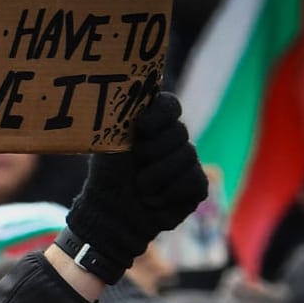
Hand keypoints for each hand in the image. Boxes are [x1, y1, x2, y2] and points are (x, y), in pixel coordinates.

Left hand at [65, 92, 208, 273]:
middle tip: (134, 168)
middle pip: (178, 132)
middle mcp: (174, 142)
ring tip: (140, 189)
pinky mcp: (196, 188)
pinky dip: (167, 195)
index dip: (160, 115)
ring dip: (154, 179)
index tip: (141, 127)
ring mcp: (188, 164)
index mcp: (153, 127)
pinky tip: (154, 202)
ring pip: (185, 158)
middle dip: (150, 154)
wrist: (109, 215)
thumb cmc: (107, 178)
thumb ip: (124, 117)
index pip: (169, 105)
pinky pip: (193, 182)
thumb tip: (138, 87)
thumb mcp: (109, 144)